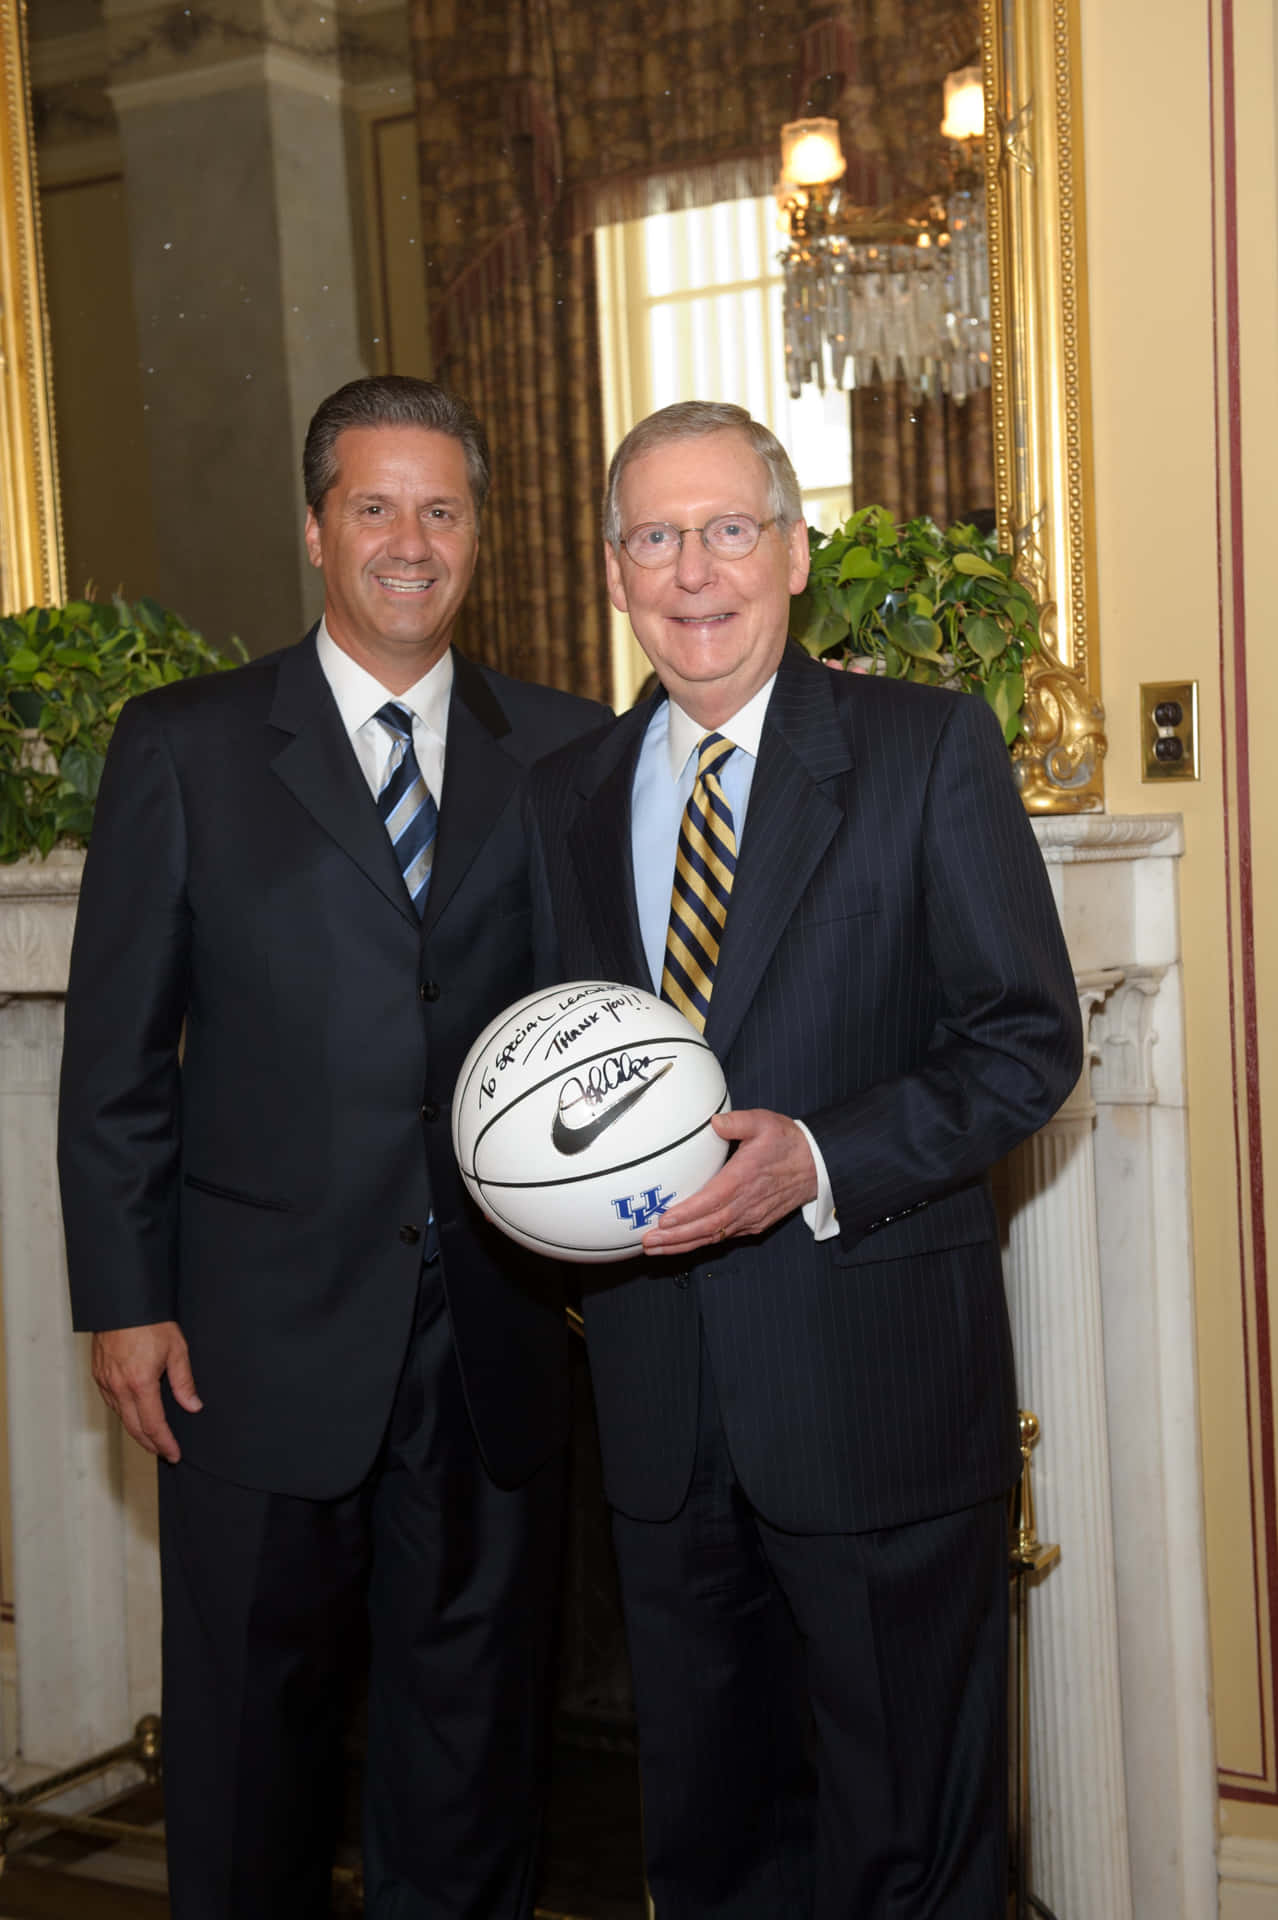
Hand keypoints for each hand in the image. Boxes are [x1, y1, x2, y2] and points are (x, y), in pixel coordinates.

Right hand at [91, 1322, 201, 1463]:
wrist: (122, 1303)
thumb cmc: (150, 1322)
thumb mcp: (176, 1349)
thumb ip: (184, 1381)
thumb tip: (193, 1406)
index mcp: (140, 1383)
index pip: (153, 1424)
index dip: (164, 1443)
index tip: (174, 1454)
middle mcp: (119, 1387)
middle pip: (134, 1427)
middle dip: (150, 1444)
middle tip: (164, 1453)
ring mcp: (106, 1382)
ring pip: (121, 1417)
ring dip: (136, 1431)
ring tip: (152, 1439)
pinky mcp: (98, 1375)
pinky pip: (111, 1402)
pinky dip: (123, 1414)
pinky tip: (133, 1415)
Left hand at [642, 1109, 818, 1256]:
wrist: (817, 1165)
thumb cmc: (787, 1142)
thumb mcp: (765, 1122)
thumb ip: (739, 1122)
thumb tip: (716, 1122)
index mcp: (745, 1178)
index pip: (712, 1200)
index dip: (687, 1214)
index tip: (664, 1220)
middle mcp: (746, 1203)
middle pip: (707, 1226)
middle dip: (675, 1238)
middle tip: (648, 1242)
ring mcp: (750, 1217)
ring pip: (713, 1236)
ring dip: (683, 1245)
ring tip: (655, 1249)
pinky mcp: (754, 1224)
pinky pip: (723, 1237)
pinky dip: (701, 1243)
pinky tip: (681, 1245)